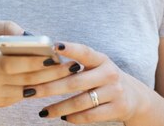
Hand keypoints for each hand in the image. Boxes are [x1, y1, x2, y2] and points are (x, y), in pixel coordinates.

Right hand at [0, 20, 76, 107]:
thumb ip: (5, 26)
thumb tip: (28, 34)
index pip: (14, 64)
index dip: (35, 62)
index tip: (54, 55)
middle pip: (27, 79)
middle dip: (52, 72)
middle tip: (72, 65)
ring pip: (29, 89)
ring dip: (51, 81)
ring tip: (69, 71)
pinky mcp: (0, 103)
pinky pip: (24, 94)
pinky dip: (40, 86)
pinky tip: (54, 79)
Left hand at [30, 41, 149, 122]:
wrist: (134, 98)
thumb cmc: (104, 78)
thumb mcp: (97, 66)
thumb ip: (76, 62)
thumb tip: (45, 58)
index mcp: (101, 59)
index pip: (84, 51)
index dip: (70, 48)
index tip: (53, 46)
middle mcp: (109, 73)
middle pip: (75, 82)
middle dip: (49, 87)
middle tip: (29, 91)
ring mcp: (114, 92)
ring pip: (80, 102)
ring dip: (58, 108)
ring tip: (42, 112)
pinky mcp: (117, 108)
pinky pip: (90, 115)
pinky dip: (73, 117)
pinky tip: (62, 118)